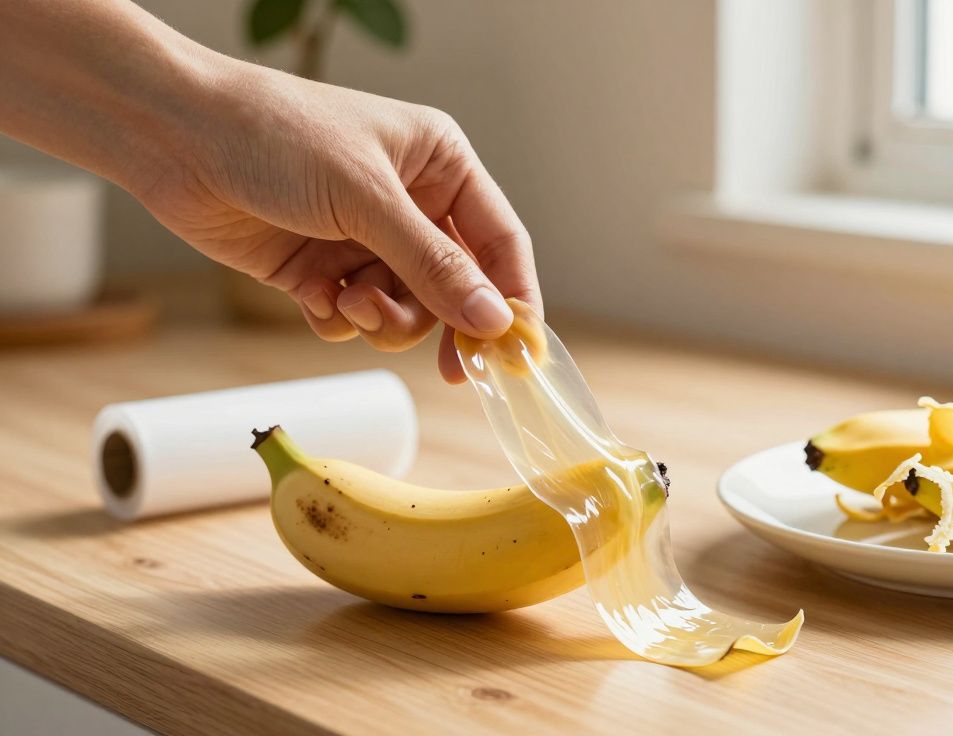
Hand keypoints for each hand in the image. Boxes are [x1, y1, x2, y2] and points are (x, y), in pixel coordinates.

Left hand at [140, 65, 537, 382]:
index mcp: (439, 165)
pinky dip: (340, 319)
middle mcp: (410, 204)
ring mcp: (364, 239)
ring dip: (384, 320)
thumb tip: (494, 322)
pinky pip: (355, 318)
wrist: (174, 138)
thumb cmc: (276, 137)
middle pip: (456, 288)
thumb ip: (434, 265)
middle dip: (441, 321)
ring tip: (351, 302)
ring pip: (406, 310)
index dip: (512, 298)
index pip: (500, 242)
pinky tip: (316, 298)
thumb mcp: (367, 199)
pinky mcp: (320, 269)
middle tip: (449, 369)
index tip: (516, 354)